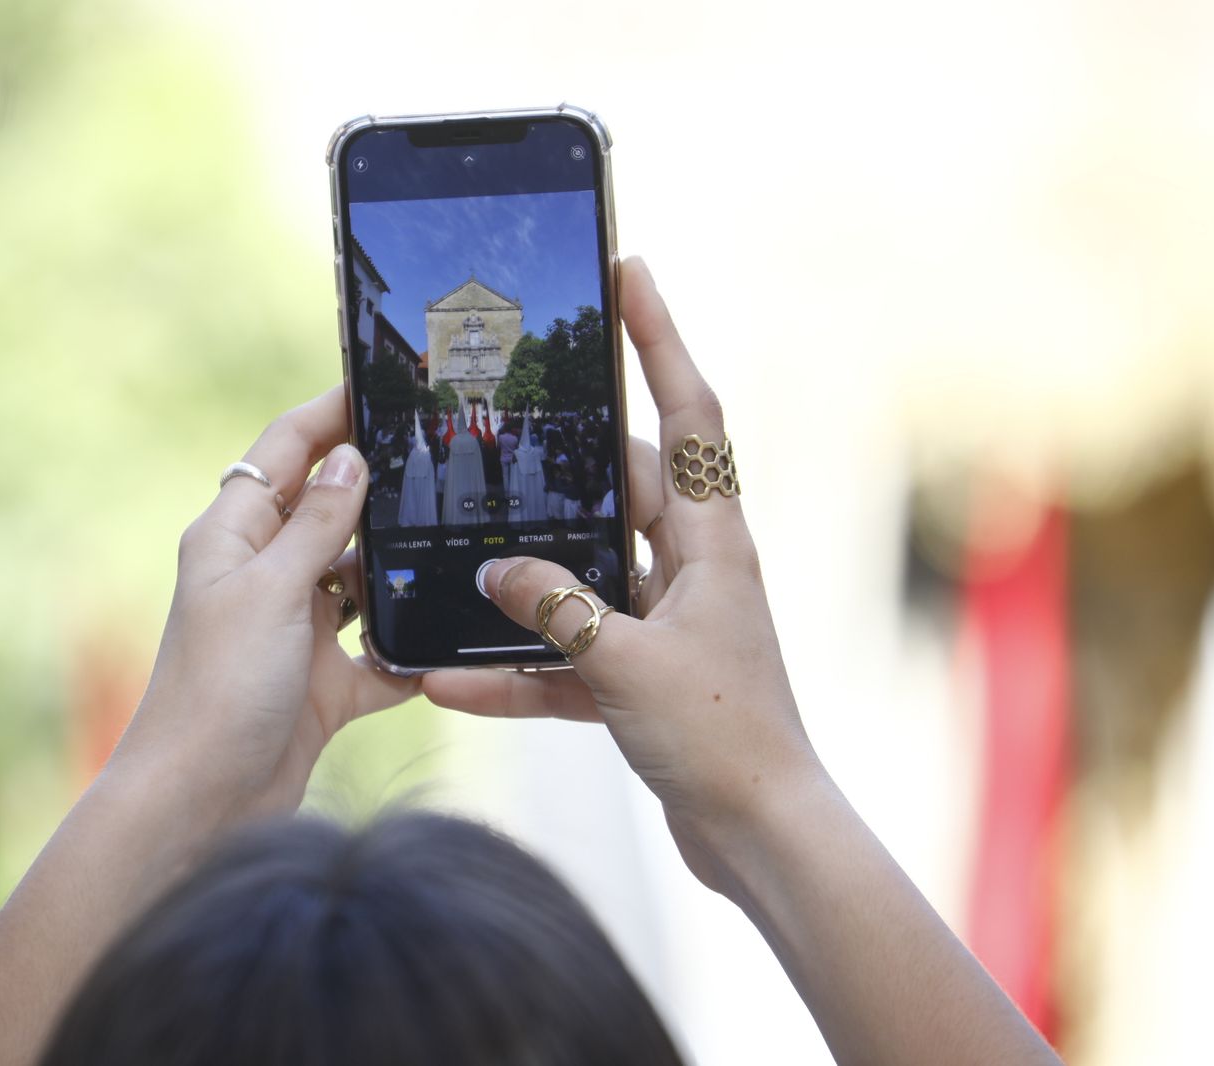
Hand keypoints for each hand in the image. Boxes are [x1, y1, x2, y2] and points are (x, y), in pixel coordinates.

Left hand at [109, 388, 418, 831]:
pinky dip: (408, 651)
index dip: (328, 413)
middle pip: (329, 511)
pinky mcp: (325, 684)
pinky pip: (380, 653)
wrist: (203, 807)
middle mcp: (264, 577)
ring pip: (362, 580)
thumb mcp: (270, 592)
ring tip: (458, 536)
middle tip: (444, 454)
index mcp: (233, 538)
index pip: (282, 451)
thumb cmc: (218, 692)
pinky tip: (447, 639)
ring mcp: (296, 631)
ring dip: (399, 570)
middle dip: (379, 487)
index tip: (381, 383)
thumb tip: (348, 457)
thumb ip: (317, 525)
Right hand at [423, 257, 819, 888]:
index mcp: (713, 540)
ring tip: (458, 562)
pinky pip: (569, 656)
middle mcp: (693, 568)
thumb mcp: (628, 662)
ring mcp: (667, 622)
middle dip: (559, 466)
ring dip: (524, 583)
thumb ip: (556, 608)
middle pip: (621, 488)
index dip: (660, 336)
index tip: (629, 268)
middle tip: (498, 426)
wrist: (759, 837)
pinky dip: (520, 667)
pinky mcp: (644, 676)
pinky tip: (453, 681)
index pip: (690, 410)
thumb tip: (493, 569)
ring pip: (582, 576)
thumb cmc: (722, 737)